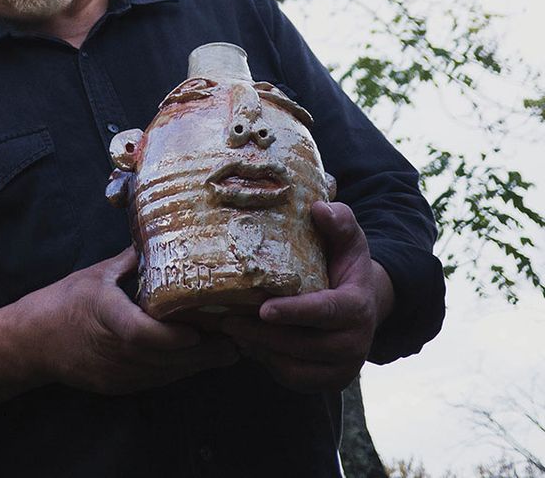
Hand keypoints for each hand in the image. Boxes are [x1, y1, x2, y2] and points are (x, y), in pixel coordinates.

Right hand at [0, 247, 238, 409]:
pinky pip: (156, 381)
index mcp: (102, 312)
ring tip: (229, 347)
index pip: (139, 333)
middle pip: (162, 358)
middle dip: (203, 352)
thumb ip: (132, 260)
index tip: (200, 331)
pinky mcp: (117, 387)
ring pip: (164, 374)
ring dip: (197, 364)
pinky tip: (200, 358)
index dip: (172, 337)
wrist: (32, 342)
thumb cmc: (65, 300)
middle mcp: (109, 348)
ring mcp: (114, 373)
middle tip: (237, 338)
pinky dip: (179, 370)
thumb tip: (167, 235)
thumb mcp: (96, 273)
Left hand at [220, 201, 394, 392]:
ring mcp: (343, 366)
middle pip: (304, 344)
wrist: (360, 302)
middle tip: (226, 320)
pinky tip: (246, 343)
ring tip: (231, 329)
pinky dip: (267, 363)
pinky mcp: (328, 381)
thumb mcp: (347, 239)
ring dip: (260, 350)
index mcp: (358, 307)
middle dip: (263, 334)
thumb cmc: (344, 264)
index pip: (327, 312)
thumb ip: (339, 221)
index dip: (295, 312)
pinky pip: (292, 378)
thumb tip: (319, 208)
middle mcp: (355, 342)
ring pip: (294, 366)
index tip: (264, 309)